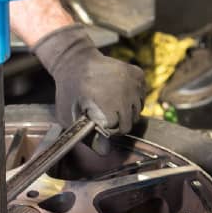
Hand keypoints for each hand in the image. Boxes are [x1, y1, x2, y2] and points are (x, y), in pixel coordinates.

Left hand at [33, 25, 145, 152]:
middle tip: (106, 117)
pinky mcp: (138, 74)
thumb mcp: (69, 117)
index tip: (98, 124)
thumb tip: (106, 152)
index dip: (108, 129)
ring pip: (139, 109)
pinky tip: (118, 94)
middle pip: (131, 120)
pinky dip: (133, 98)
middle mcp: (125, 91)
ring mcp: (133, 81)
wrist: (76, 61)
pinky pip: (142, 95)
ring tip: (111, 105)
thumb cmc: (69, 91)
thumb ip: (87, 137)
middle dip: (119, 123)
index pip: (119, 128)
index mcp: (108, 101)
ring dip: (127, 111)